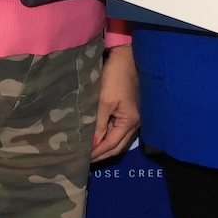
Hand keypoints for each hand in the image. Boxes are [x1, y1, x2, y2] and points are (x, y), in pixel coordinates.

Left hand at [91, 43, 140, 160]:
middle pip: (118, 146)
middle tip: (85, 160)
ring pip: (120, 140)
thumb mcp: (104, 101)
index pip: (111, 144)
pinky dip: (109, 137)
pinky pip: (120, 131)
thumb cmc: (115, 77)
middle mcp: (135, 123)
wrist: (126, 56)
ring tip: (90, 151)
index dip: (97, 153)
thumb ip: (98, 124)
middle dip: (102, 154)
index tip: (82, 159)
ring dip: (106, 147)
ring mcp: (135, 117)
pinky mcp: (131, 111)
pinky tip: (99, 137)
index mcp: (130, 121)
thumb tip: (93, 145)